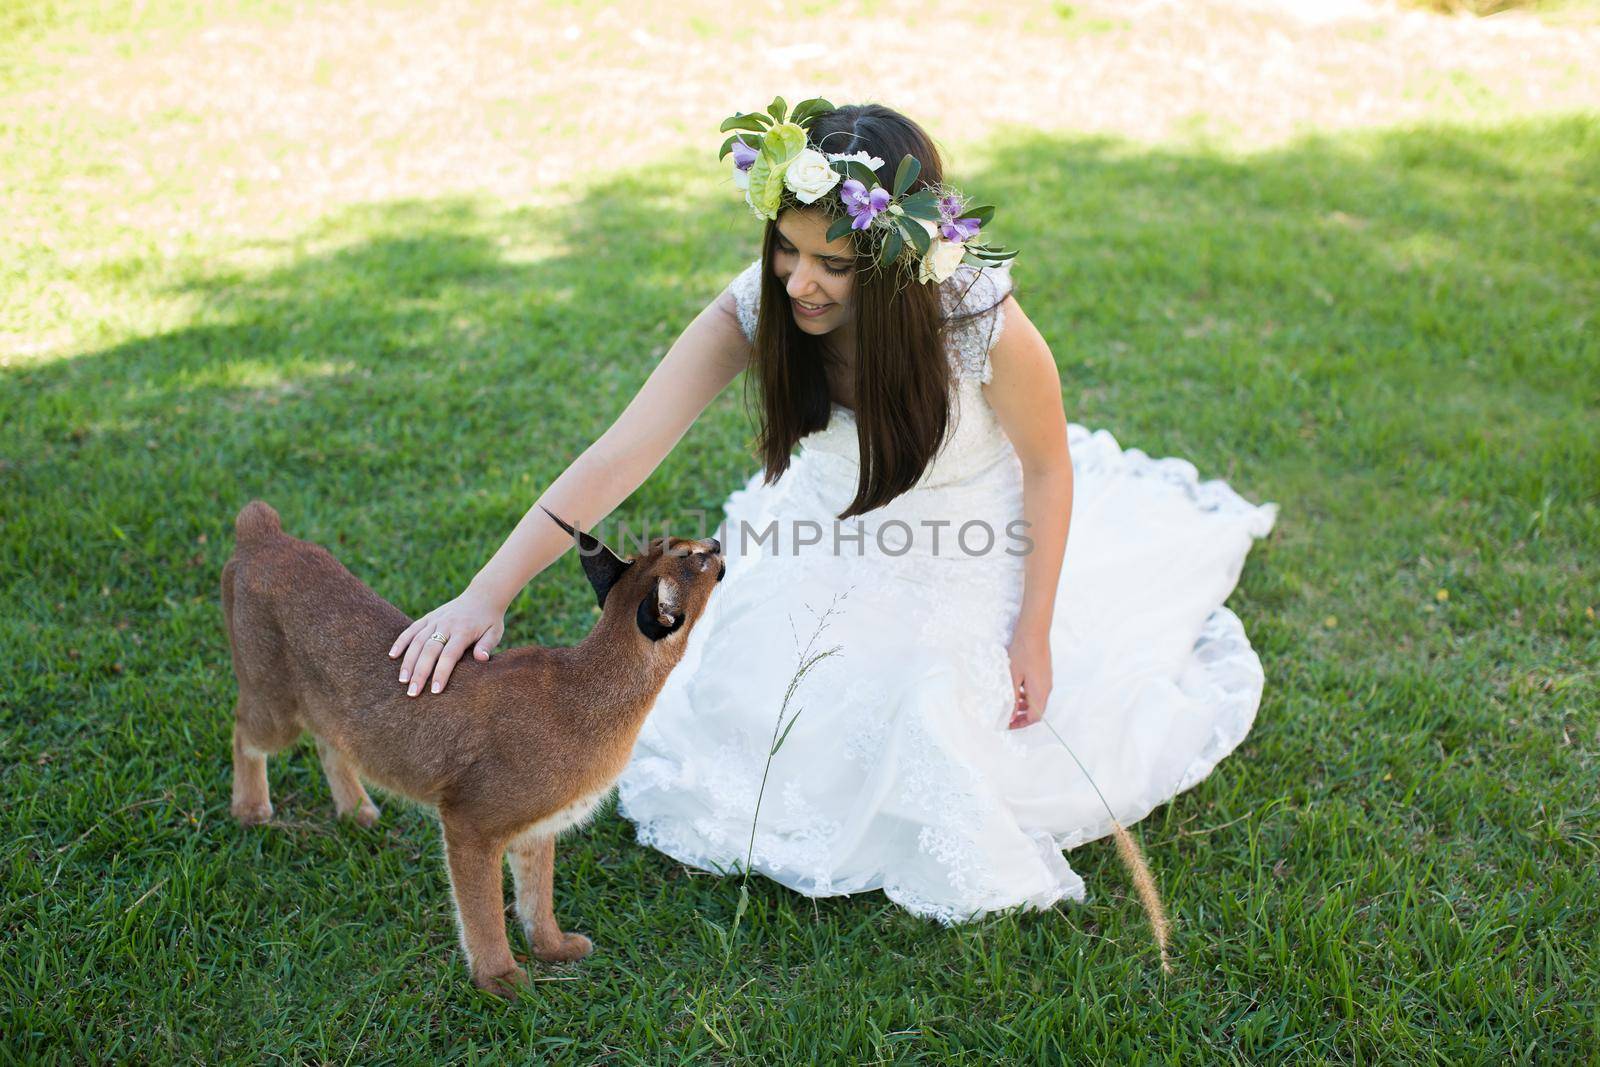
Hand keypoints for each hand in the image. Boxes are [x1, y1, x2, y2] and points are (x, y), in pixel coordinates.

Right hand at [389, 588, 505, 696]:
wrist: (483, 595)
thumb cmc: (490, 620)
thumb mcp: (495, 632)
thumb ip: (487, 645)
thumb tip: (481, 659)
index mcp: (464, 630)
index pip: (449, 655)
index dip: (441, 673)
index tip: (435, 691)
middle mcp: (447, 624)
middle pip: (429, 650)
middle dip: (420, 672)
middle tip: (412, 693)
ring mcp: (436, 619)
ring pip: (417, 641)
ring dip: (408, 661)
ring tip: (403, 680)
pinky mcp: (429, 617)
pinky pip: (412, 629)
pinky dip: (401, 641)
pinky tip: (392, 655)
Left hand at [1006, 624, 1052, 729]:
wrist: (1034, 632)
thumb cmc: (1022, 653)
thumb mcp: (1012, 678)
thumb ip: (1012, 698)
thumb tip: (1010, 715)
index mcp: (1040, 692)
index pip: (1034, 717)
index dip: (1020, 724)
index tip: (1008, 724)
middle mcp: (1046, 689)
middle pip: (1037, 710)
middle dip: (1022, 716)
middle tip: (1007, 716)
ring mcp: (1047, 680)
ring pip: (1037, 700)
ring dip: (1024, 705)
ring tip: (1009, 702)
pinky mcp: (1045, 673)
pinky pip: (1037, 690)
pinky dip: (1027, 694)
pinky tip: (1016, 688)